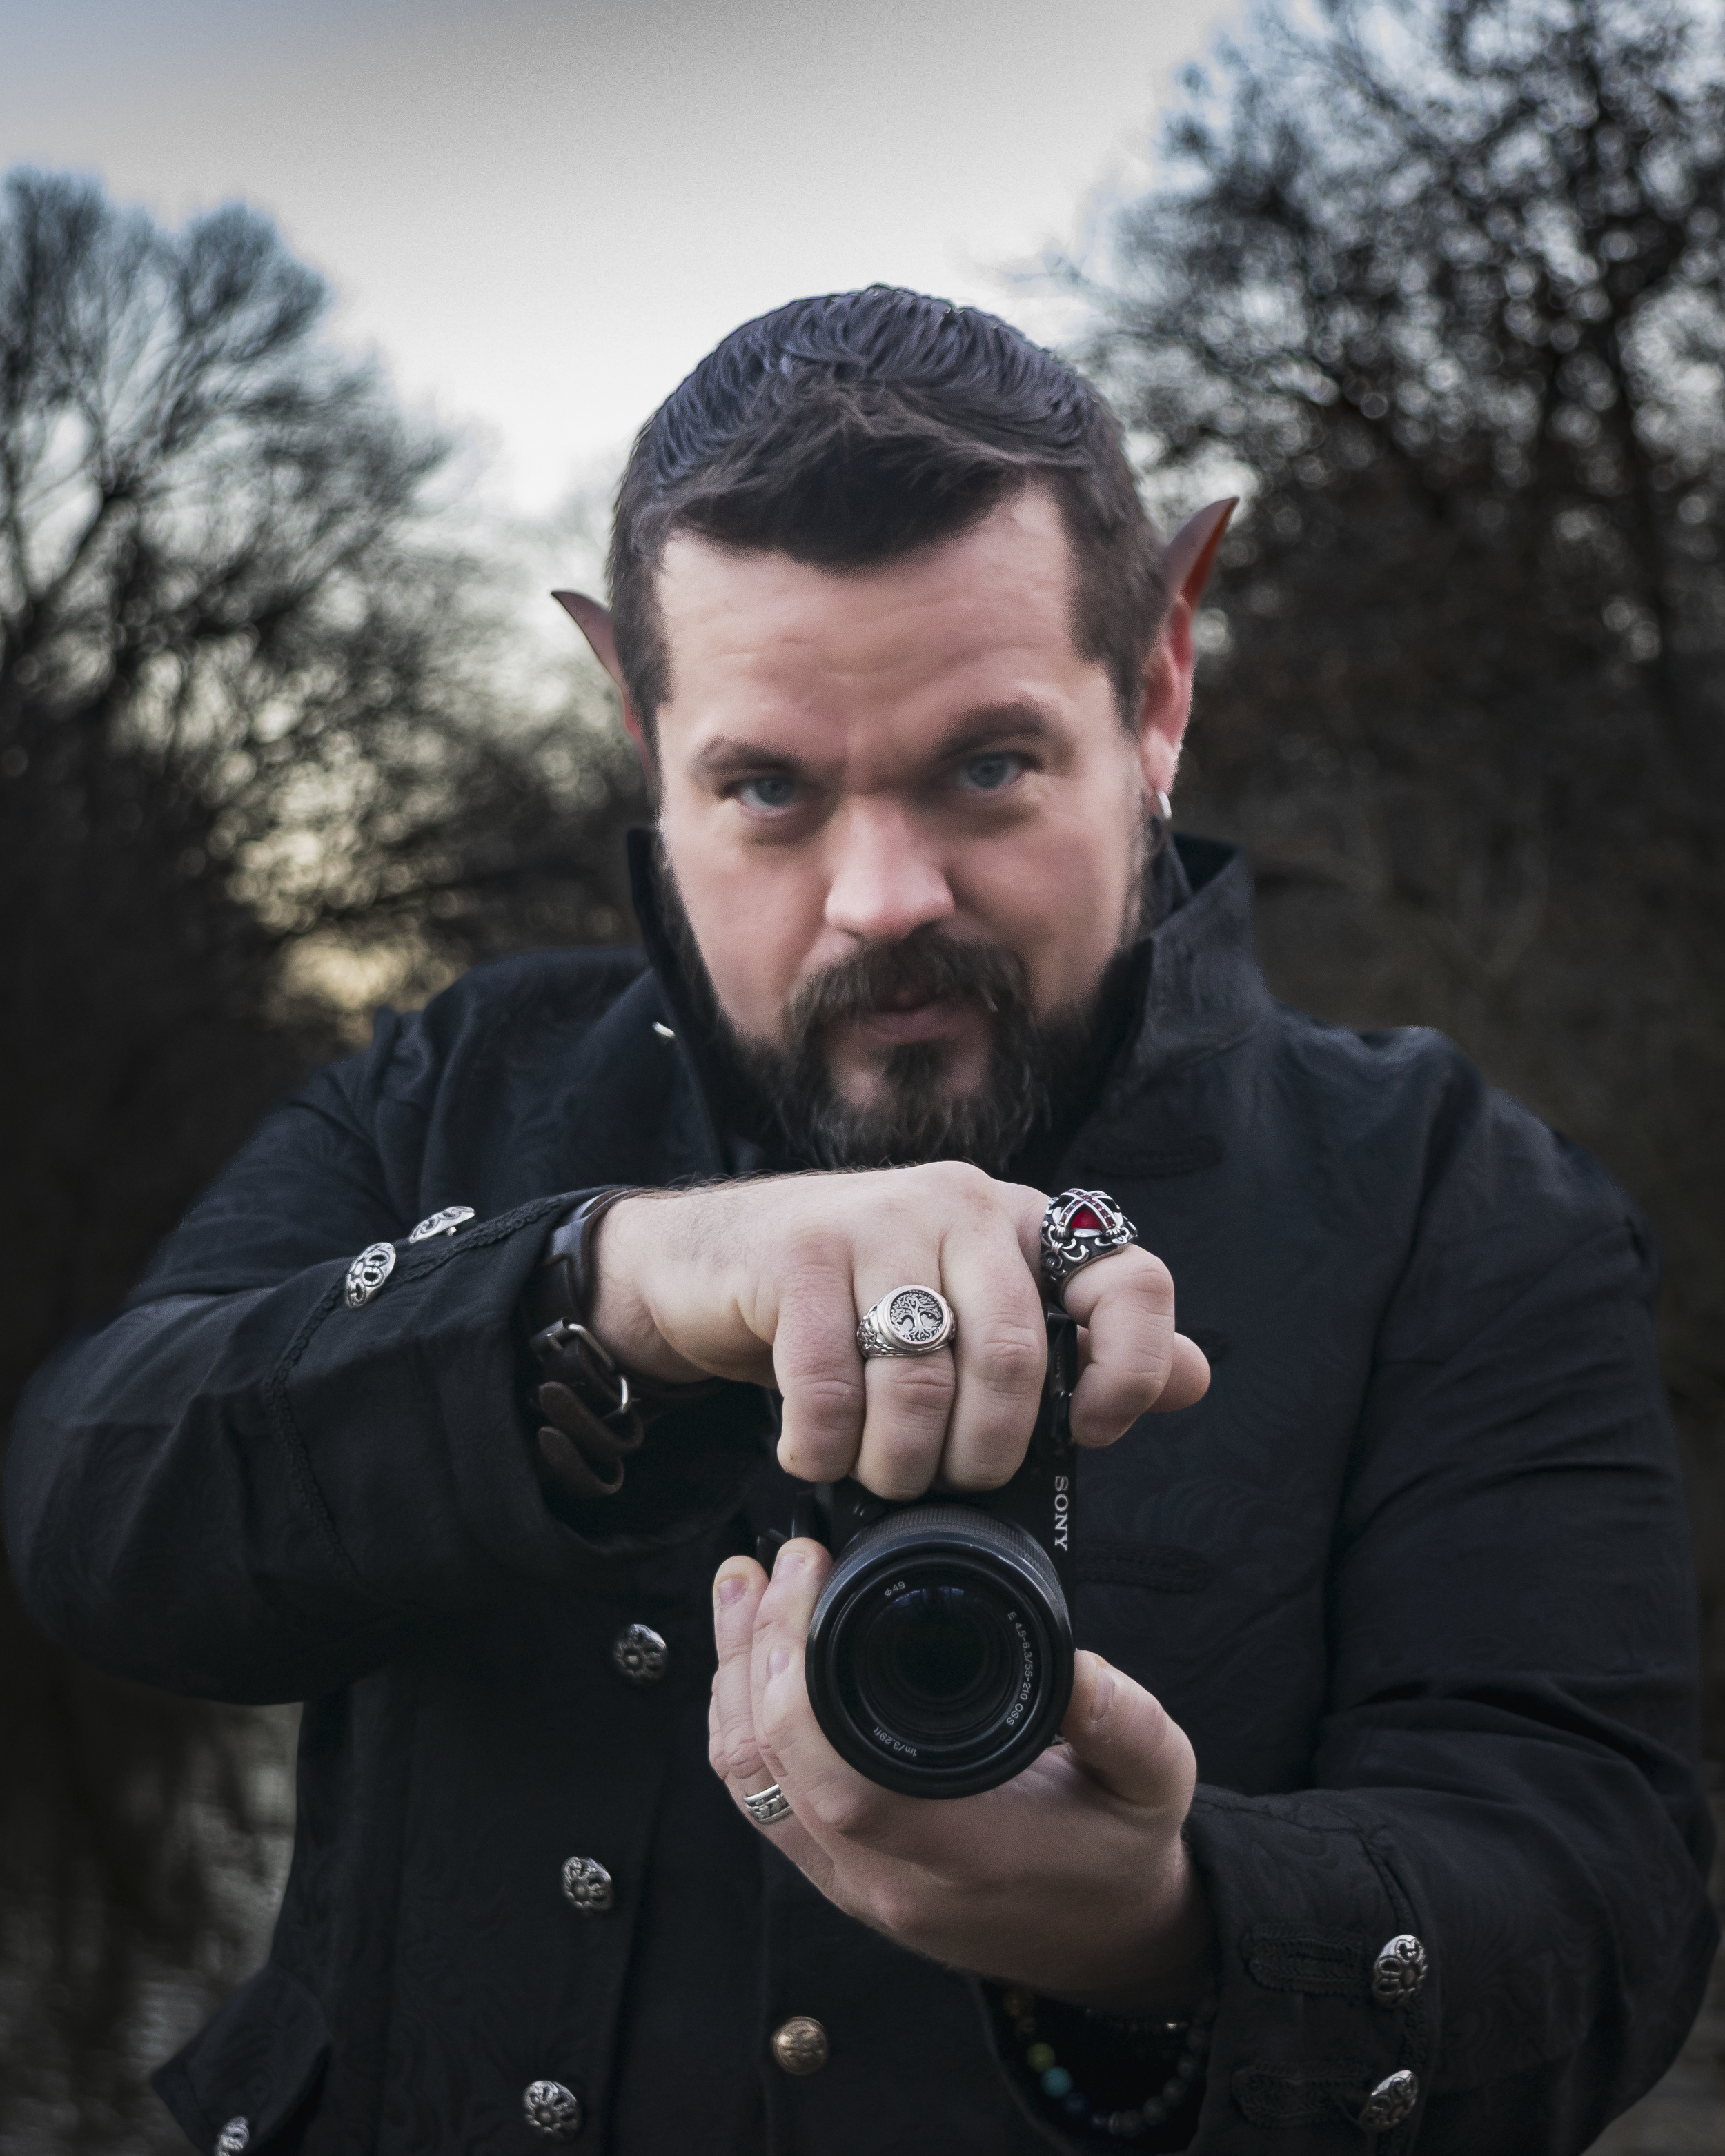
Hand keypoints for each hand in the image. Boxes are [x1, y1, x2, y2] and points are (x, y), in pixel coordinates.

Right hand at [589, 1164, 1209, 1498]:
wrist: (709, 1260)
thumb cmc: (852, 1301)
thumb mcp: (970, 1314)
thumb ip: (1077, 1349)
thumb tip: (1190, 1378)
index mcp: (1020, 1223)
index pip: (1127, 1276)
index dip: (1128, 1369)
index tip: (1093, 1431)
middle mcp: (961, 1204)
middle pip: (1017, 1358)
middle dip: (985, 1453)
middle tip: (949, 1478)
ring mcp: (877, 1219)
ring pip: (921, 1381)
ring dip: (897, 1463)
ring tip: (876, 1471)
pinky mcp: (799, 1253)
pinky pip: (828, 1386)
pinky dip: (822, 1448)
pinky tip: (812, 1451)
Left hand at [708, 1540, 1213, 2011]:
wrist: (1105, 1942)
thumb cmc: (1121, 1857)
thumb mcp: (1156, 1785)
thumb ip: (1126, 1724)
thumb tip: (1077, 1662)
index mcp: (964, 1856)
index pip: (845, 1787)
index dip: (798, 1683)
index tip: (810, 1578)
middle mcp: (887, 1879)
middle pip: (771, 1769)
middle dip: (755, 1650)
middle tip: (776, 1561)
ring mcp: (850, 1883)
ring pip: (748, 1781)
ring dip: (733, 1677)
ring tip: (742, 1587)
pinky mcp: (835, 1872)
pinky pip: (760, 1796)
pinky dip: (742, 1718)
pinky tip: (750, 1657)